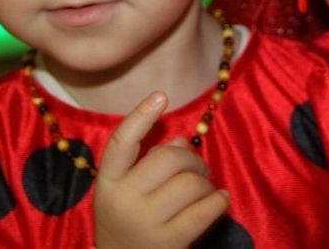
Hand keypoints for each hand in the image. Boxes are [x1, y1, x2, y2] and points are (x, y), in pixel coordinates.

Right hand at [94, 92, 229, 248]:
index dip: (141, 116)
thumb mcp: (127, 192)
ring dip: (205, 182)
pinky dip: (219, 200)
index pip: (121, 142)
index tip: (161, 95)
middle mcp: (122, 200)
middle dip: (192, 159)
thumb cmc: (129, 221)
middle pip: (169, 159)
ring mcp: (145, 222)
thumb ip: (149, 162)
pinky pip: (204, 210)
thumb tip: (181, 141)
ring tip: (204, 189)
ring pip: (191, 183)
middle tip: (198, 167)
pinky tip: (220, 199)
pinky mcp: (168, 242)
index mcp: (108, 182)